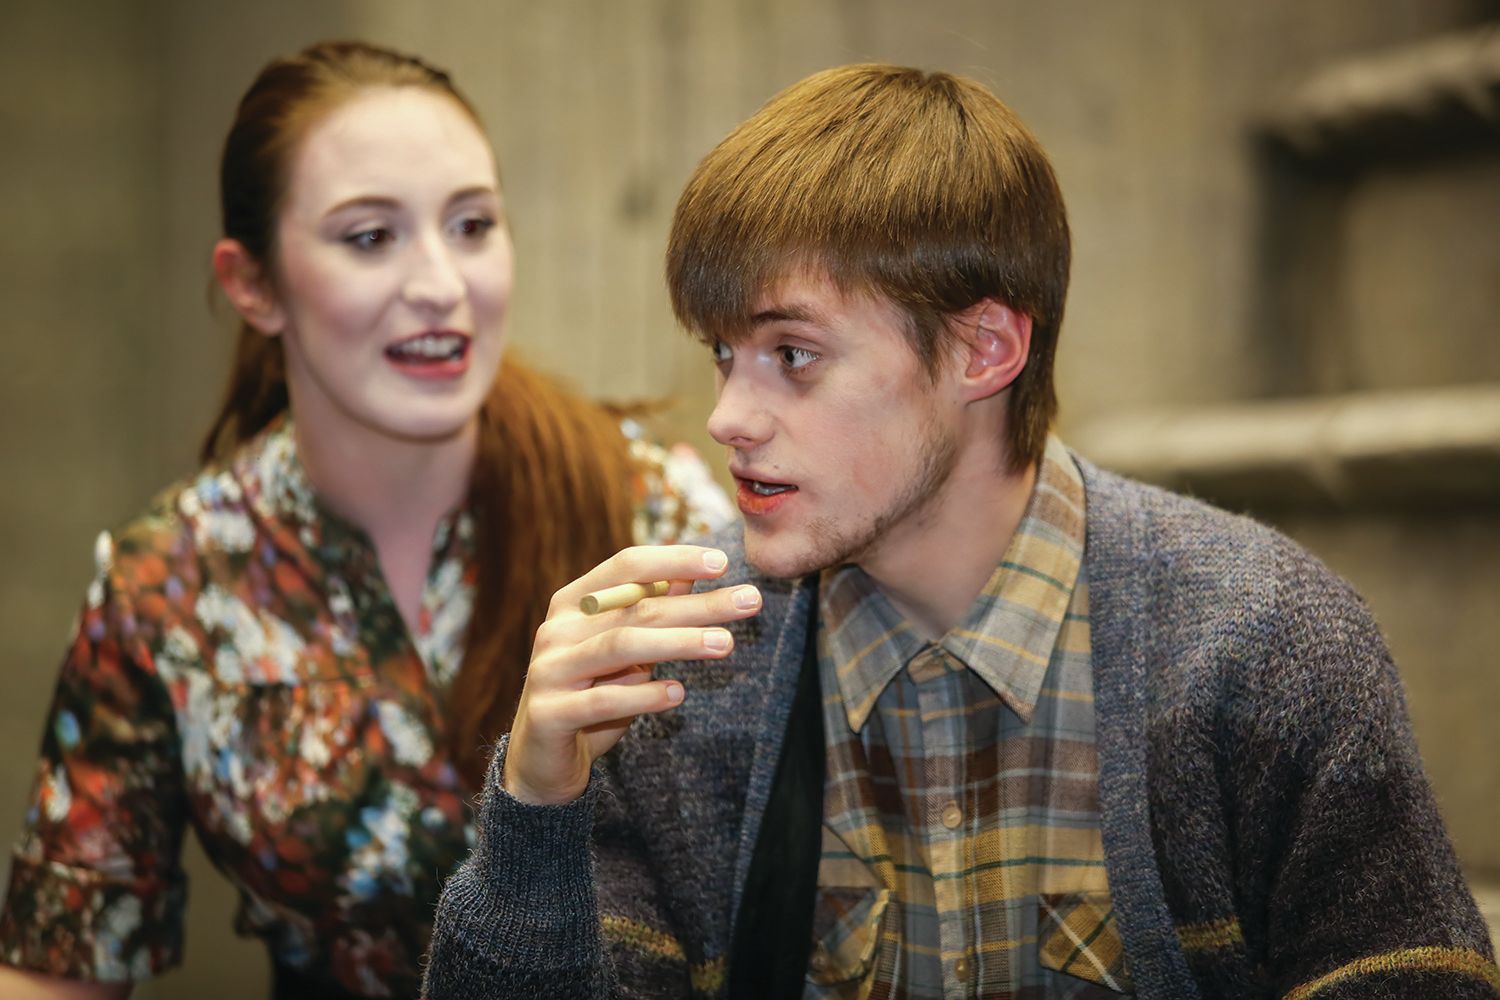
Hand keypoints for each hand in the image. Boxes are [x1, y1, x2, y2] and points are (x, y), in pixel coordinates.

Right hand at [503, 545, 761, 805]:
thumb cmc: (592, 694)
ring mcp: (549, 670)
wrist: (542, 760)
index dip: (674, 560)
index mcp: (573, 603)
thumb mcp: (625, 650)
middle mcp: (557, 630)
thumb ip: (651, 613)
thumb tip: (693, 576)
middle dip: (698, 603)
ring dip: (679, 642)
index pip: (626, 567)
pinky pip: (603, 700)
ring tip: (726, 644)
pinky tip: (678, 692)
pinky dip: (643, 695)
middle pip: (636, 607)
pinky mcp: (550, 714)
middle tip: (750, 600)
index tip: (722, 561)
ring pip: (620, 645)